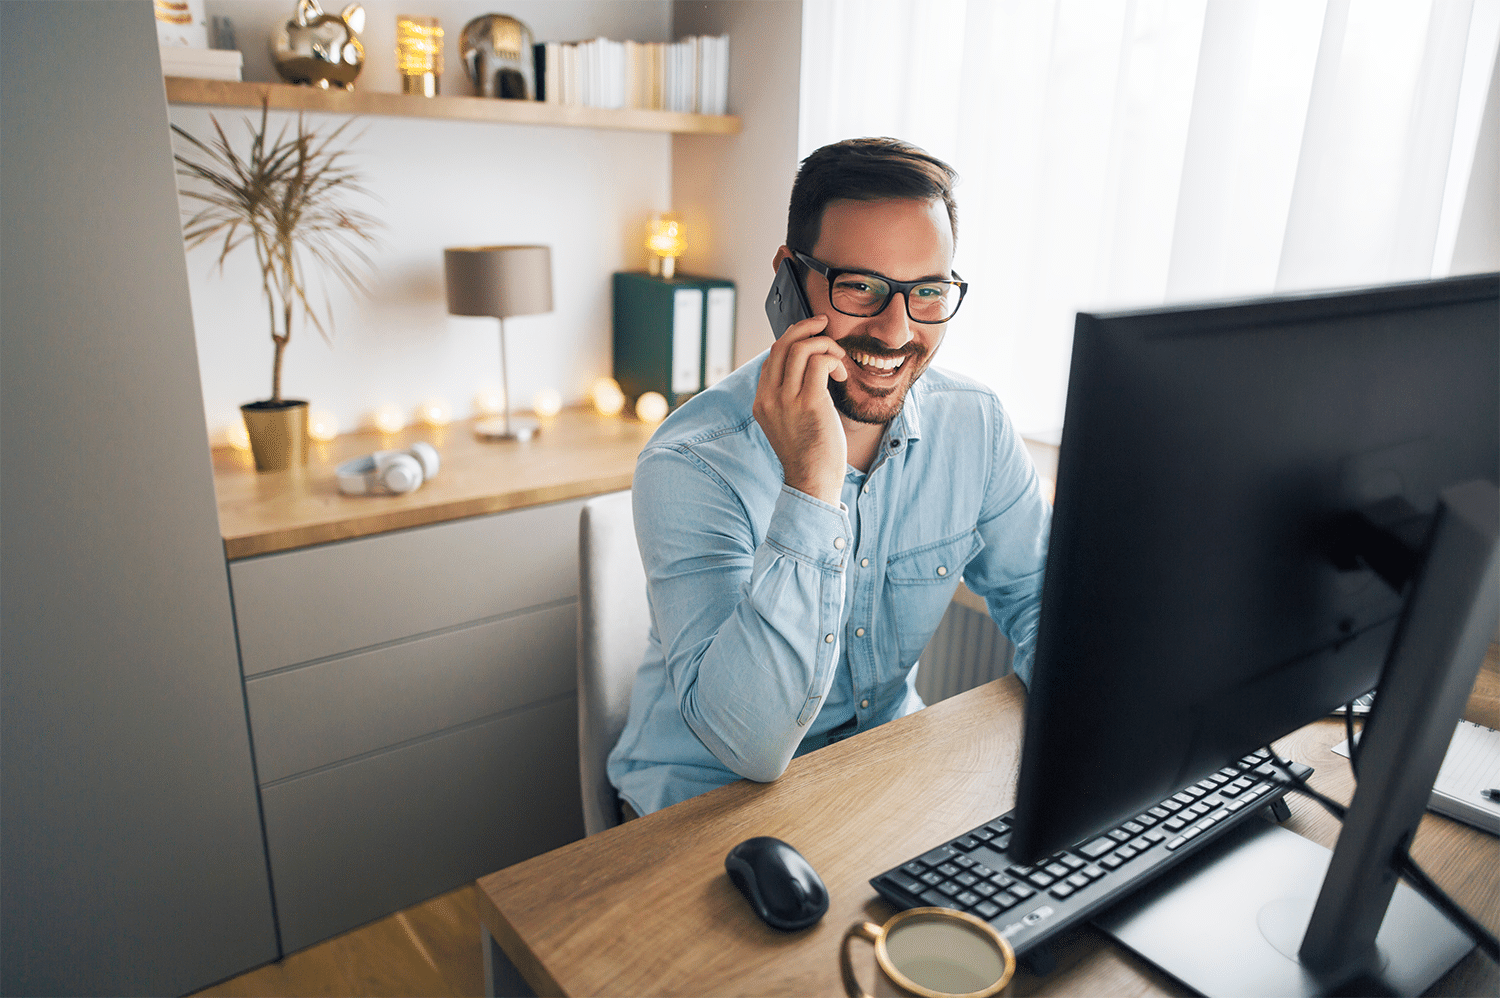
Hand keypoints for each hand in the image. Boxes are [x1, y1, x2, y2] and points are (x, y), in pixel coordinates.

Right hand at [753, 314, 847, 504]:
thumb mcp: (790, 423)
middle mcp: (768, 398)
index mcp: (761, 402)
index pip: (771, 357)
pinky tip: (841, 375)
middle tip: (824, 325)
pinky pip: (819, 363)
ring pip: (800, 348)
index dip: (792, 341)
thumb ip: (791, 398)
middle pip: (781, 345)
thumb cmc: (808, 454)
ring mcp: (786, 400)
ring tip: (839, 361)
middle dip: (806, 328)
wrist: (812, 482)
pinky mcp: (808, 403)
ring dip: (825, 346)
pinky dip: (833, 360)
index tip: (811, 338)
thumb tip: (809, 370)